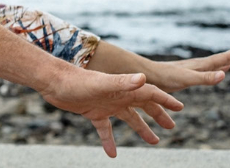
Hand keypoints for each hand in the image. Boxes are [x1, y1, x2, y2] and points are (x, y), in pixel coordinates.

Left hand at [40, 69, 181, 157]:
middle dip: (158, 115)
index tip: (179, 107)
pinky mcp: (92, 112)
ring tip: (154, 142)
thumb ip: (122, 82)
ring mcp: (105, 104)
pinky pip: (105, 129)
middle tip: (171, 126)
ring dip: (141, 129)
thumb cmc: (75, 80)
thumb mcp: (101, 83)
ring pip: (128, 118)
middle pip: (143, 105)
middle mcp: (117, 95)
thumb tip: (143, 78)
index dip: (165, 100)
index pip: (150, 93)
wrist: (52, 82)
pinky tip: (112, 154)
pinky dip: (109, 141)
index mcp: (123, 88)